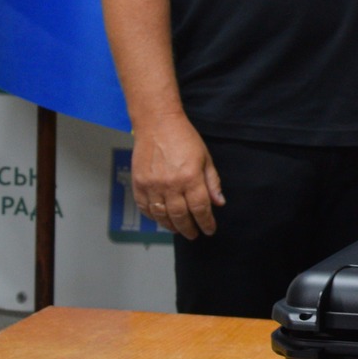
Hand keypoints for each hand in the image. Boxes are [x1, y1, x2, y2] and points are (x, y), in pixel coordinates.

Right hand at [131, 115, 223, 239]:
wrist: (157, 123)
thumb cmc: (183, 138)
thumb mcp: (205, 158)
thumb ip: (212, 182)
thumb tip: (219, 202)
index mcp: (190, 177)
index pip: (200, 208)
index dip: (206, 222)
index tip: (209, 229)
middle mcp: (171, 184)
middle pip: (180, 216)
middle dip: (189, 228)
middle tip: (194, 234)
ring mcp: (152, 185)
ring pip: (162, 215)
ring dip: (171, 226)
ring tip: (179, 229)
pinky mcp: (138, 184)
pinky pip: (145, 208)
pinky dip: (153, 217)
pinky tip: (161, 218)